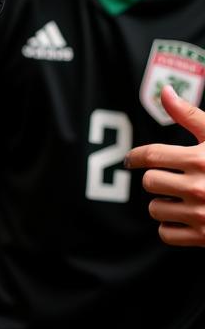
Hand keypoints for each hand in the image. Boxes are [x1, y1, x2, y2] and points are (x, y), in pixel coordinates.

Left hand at [126, 85, 204, 245]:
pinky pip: (165, 233)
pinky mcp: (204, 237)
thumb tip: (164, 91)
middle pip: (149, 183)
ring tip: (181, 198)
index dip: (134, 157)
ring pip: (155, 209)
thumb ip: (189, 115)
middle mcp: (200, 188)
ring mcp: (202, 215)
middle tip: (171, 180)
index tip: (131, 160)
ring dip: (162, 204)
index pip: (150, 156)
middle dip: (156, 180)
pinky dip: (170, 226)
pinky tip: (184, 217)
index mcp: (201, 160)